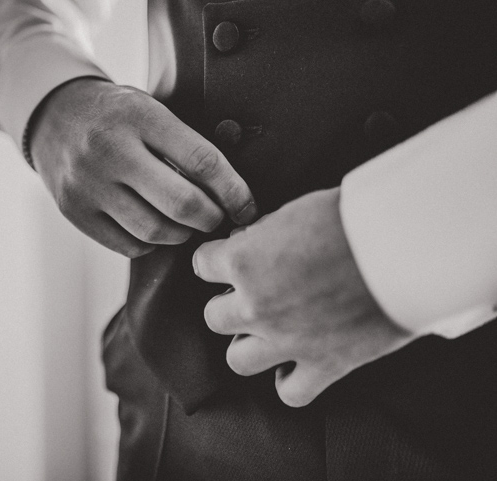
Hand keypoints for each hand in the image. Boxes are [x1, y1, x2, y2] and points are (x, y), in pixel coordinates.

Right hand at [29, 78, 256, 257]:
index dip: (234, 191)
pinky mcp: (74, 211)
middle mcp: (111, 150)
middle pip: (181, 203)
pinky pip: (127, 245)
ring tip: (187, 224)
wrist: (53, 116)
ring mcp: (88, 184)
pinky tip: (153, 226)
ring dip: (182, 234)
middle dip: (211, 219)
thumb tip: (232, 193)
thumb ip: (184, 143)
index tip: (247, 207)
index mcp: (140, 117)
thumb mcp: (150, 108)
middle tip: (218, 219)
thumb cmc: (118, 115)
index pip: (202, 161)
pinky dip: (149, 243)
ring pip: (154, 231)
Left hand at [193, 187, 415, 406]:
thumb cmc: (350, 218)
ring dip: (249, 344)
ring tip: (268, 331)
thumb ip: (261, 235)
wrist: (403, 247)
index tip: (229, 259)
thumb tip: (246, 243)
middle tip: (254, 294)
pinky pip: (290, 393)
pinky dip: (289, 382)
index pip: (201, 265)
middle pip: (213, 317)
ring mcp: (286, 340)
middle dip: (230, 303)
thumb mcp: (292, 211)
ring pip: (237, 359)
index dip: (216, 260)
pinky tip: (296, 364)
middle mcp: (255, 305)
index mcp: (243, 261)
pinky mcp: (324, 365)